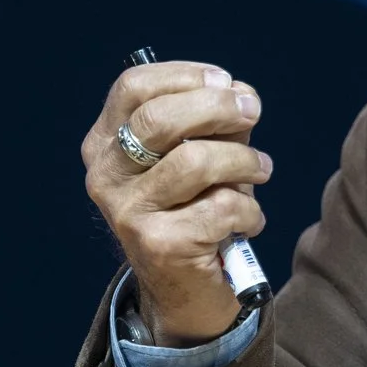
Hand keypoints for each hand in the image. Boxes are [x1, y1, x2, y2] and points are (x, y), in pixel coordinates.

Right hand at [82, 61, 270, 345]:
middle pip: (159, 118)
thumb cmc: (196, 208)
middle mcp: (105, 175)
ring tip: (261, 170)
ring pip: (195, 161)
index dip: (184, 75)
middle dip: (217, 107)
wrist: (186, 291)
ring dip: (243, 161)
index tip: (226, 81)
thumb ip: (214, 122)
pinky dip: (250, 211)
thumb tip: (240, 94)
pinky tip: (249, 222)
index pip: (133, 88)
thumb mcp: (199, 154)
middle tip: (252, 111)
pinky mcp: (157, 245)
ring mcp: (126, 212)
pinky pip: (220, 207)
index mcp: (105, 143)